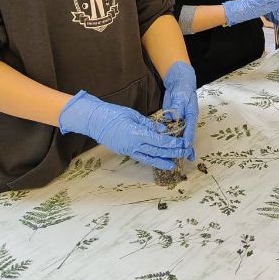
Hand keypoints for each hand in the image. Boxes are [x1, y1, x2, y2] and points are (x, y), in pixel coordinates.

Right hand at [58, 91, 186, 169]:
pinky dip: (151, 160)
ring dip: (162, 161)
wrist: (94, 120)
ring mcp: (128, 150)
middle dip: (172, 153)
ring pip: (149, 158)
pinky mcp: (124, 152)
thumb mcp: (133, 115)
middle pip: (157, 151)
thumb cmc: (113, 114)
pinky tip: (158, 161)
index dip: (172, 144)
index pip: (159, 141)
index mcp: (136, 133)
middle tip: (184, 154)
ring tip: (173, 165)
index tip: (182, 144)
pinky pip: (141, 157)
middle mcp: (133, 145)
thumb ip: (149, 124)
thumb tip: (163, 130)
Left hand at [162, 62, 197, 157]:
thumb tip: (172, 119)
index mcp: (191, 114)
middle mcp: (187, 120)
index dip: (188, 138)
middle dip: (186, 147)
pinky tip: (167, 147)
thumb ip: (177, 108)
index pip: (190, 128)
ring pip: (179, 135)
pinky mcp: (171, 119)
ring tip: (178, 157)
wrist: (178, 82)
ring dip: (179, 146)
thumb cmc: (183, 89)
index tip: (186, 146)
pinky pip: (171, 131)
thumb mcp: (180, 97)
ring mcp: (179, 120)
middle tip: (186, 158)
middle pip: (187, 135)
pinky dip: (170, 139)